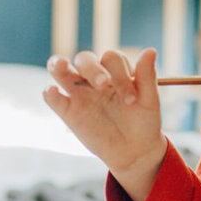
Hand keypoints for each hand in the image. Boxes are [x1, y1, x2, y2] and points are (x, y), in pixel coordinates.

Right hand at [44, 48, 166, 200]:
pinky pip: (53, 98)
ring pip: (61, 69)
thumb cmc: (144, 120)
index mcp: (115, 70)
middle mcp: (94, 77)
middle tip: (104, 84)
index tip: (132, 99)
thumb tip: (150, 50)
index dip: (121, 73)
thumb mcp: (149, 99)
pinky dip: (49, 92)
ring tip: (61, 65)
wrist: (135, 150)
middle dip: (93, 68)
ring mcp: (79, 92)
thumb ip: (147, 75)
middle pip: (85, 59)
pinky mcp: (68, 111)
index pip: (111, 59)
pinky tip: (52, 91)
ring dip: (58, 64)